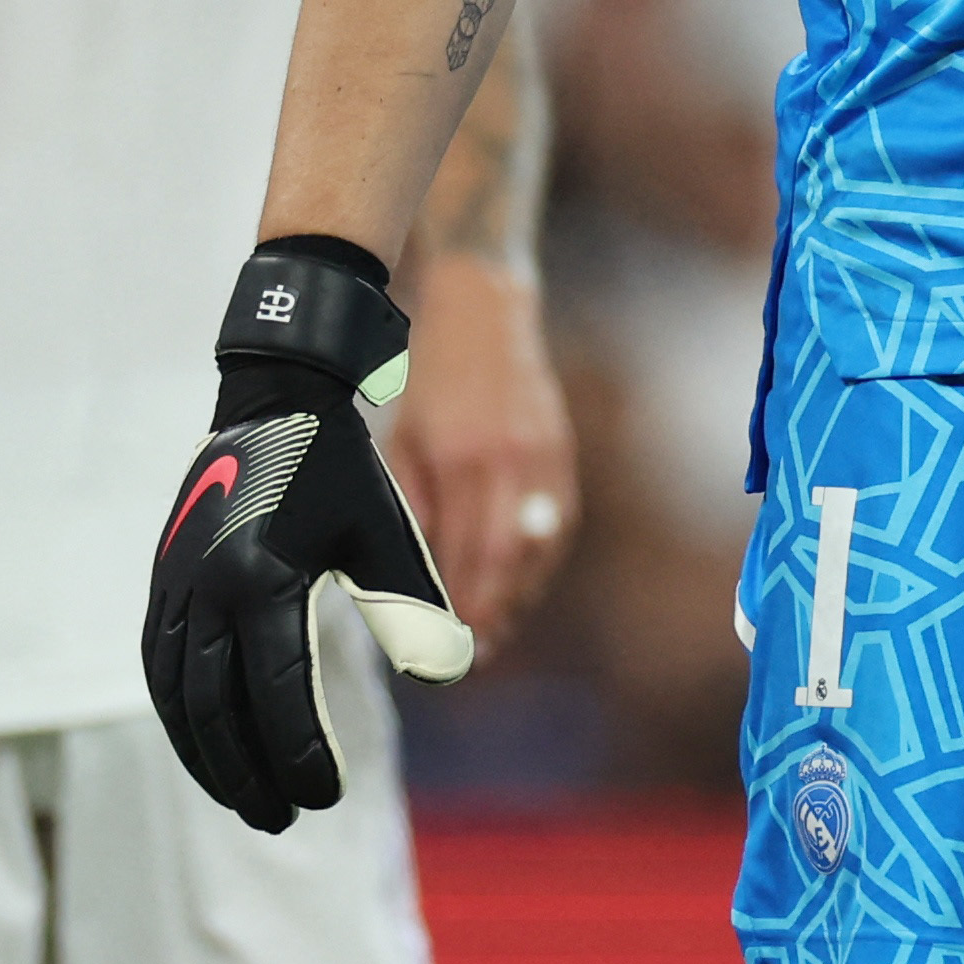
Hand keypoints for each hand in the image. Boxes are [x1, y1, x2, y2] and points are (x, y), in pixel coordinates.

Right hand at [147, 241, 476, 832]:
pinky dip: (181, 718)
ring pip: (180, 699)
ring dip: (209, 757)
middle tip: (285, 818)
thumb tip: (453, 672)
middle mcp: (208, 589)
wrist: (271, 398)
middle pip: (219, 711)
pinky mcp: (163, 582)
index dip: (299, 754)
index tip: (326, 797)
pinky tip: (207, 748)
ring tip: (248, 802)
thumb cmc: (340, 470)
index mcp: (265, 578)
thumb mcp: (386, 533)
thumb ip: (415, 606)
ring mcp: (176, 586)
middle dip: (250, 773)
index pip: (278, 693)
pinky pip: (160, 667)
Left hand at [393, 252, 579, 645]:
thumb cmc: (427, 376)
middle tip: (471, 657)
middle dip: (490, 615)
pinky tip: (522, 584)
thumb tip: (413, 574)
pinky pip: (558, 522)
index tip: (445, 650)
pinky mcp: (562, 450)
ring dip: (519, 597)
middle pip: (509, 560)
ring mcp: (545, 455)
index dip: (460, 609)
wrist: (483, 307)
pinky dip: (541, 561)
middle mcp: (512, 461)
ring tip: (494, 633)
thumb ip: (412, 506)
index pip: (469, 555)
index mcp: (464, 458)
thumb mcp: (402, 440)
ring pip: (540, 548)